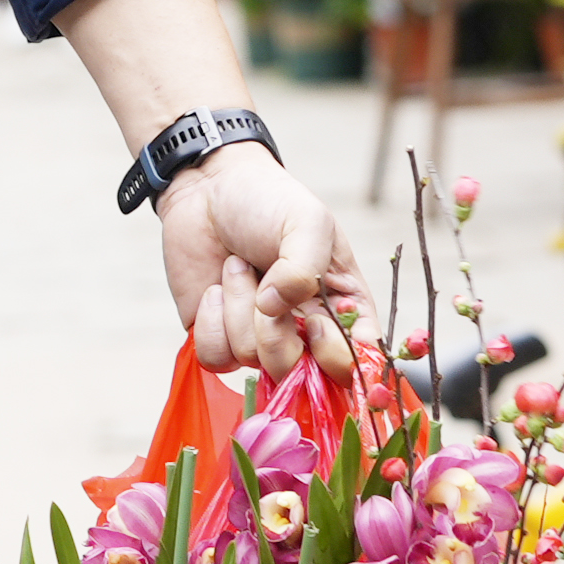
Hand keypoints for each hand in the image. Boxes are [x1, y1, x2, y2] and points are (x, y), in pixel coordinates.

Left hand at [158, 147, 360, 379]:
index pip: (354, 365)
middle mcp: (304, 333)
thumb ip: (304, 267)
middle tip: (265, 288)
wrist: (208, 189)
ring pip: (252, 359)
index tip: (313, 321)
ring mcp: (260, 339)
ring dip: (238, 307)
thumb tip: (274, 309)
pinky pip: (216, 358)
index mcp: (343, 310)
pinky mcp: (218, 339)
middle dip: (276, 334)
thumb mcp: (307, 222)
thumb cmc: (268, 202)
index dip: (334, 356)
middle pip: (299, 374)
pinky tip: (213, 288)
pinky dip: (211, 322)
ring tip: (238, 266)